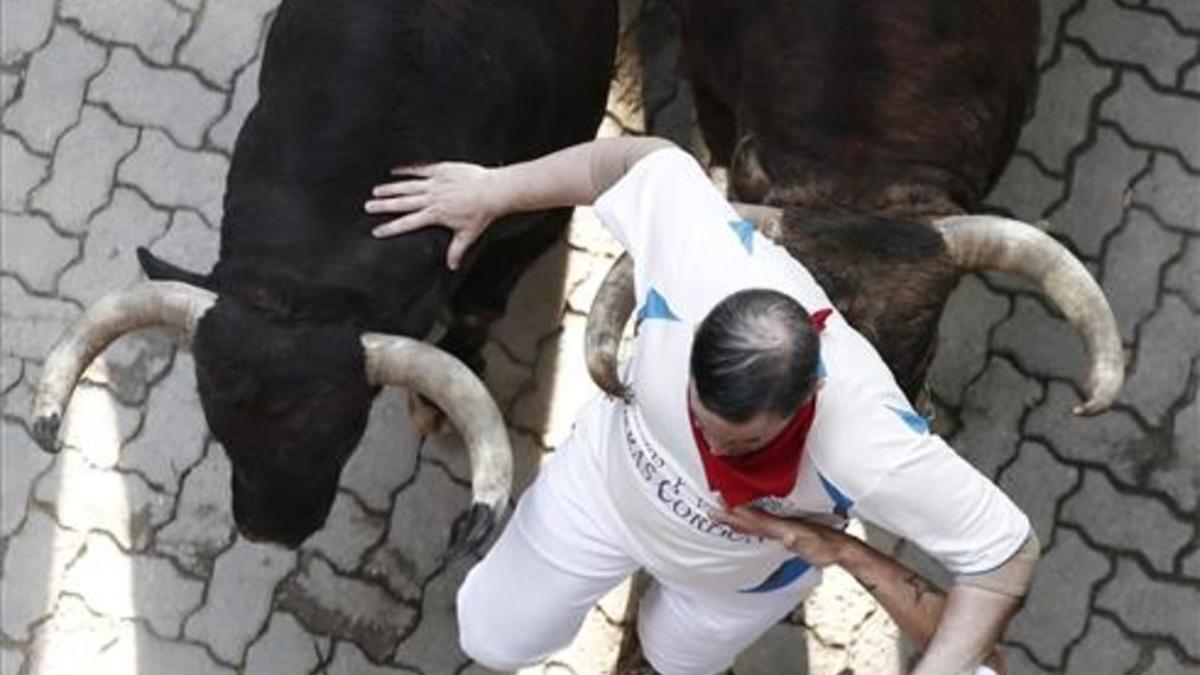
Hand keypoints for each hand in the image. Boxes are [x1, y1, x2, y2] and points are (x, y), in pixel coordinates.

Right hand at [365, 162, 497, 268]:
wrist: (492, 191)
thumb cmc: (481, 213)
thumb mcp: (468, 235)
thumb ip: (456, 251)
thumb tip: (451, 267)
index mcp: (435, 215)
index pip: (408, 223)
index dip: (391, 228)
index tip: (376, 231)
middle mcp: (431, 199)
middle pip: (402, 203)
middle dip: (383, 206)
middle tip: (367, 207)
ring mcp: (435, 183)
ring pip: (407, 186)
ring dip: (391, 188)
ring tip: (376, 191)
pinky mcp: (440, 170)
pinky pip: (419, 169)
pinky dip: (406, 170)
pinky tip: (394, 171)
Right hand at [713, 506, 847, 566]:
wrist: (841, 548)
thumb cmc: (827, 549)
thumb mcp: (814, 549)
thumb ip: (798, 544)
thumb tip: (787, 537)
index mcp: (784, 527)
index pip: (757, 520)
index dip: (740, 514)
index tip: (723, 508)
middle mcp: (781, 524)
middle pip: (751, 517)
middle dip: (732, 512)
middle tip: (712, 507)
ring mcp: (782, 527)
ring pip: (754, 519)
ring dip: (737, 515)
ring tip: (720, 511)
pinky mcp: (784, 531)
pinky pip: (760, 525)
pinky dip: (748, 523)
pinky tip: (741, 525)